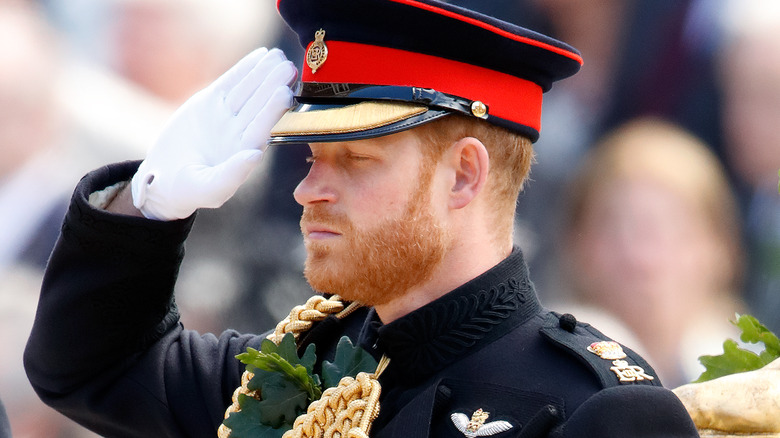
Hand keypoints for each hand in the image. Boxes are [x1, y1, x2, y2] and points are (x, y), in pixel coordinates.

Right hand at [131, 47, 296, 219]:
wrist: (164, 180)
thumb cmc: (190, 192)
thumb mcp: (209, 189)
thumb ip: (232, 175)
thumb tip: (255, 155)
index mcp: (244, 152)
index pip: (262, 127)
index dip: (273, 110)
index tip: (285, 93)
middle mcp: (240, 131)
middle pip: (259, 104)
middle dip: (273, 85)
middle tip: (288, 66)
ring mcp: (226, 116)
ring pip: (248, 90)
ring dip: (263, 72)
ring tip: (277, 56)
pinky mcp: (211, 103)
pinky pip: (231, 83)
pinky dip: (244, 69)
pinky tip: (260, 55)